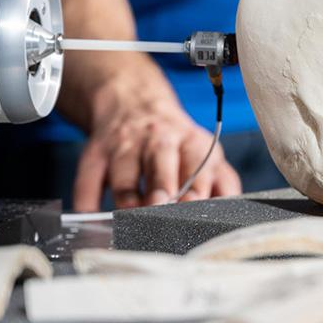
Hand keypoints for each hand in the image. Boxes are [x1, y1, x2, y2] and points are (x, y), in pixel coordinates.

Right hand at [71, 73, 241, 211]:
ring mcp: (125, 145)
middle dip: (162, 187)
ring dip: (127, 196)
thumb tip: (234, 210)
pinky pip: (88, 176)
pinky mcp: (96, 151)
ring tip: (130, 219)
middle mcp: (158, 140)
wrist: (134, 102)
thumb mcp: (204, 153)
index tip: (195, 205)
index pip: (199, 163)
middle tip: (162, 208)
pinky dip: (87, 198)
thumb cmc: (174, 141)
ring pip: (124, 171)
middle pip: (161, 163)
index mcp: (191, 142)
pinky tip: (91, 216)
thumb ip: (222, 181)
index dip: (197, 186)